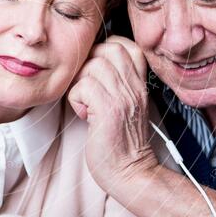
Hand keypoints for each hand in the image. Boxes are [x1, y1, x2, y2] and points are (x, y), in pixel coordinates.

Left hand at [67, 36, 159, 190]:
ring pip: (92, 65)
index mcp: (139, 82)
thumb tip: (90, 62)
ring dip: (80, 83)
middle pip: (107, 48)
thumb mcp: (126, 105)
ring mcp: (123, 97)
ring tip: (86, 103)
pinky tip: (85, 115)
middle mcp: (135, 86)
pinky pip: (83, 86)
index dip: (104, 50)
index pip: (125, 44)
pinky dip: (76, 99)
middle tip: (86, 86)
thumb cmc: (122, 141)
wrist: (131, 171)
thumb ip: (116, 82)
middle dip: (89, 63)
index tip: (96, 71)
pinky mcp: (109, 111)